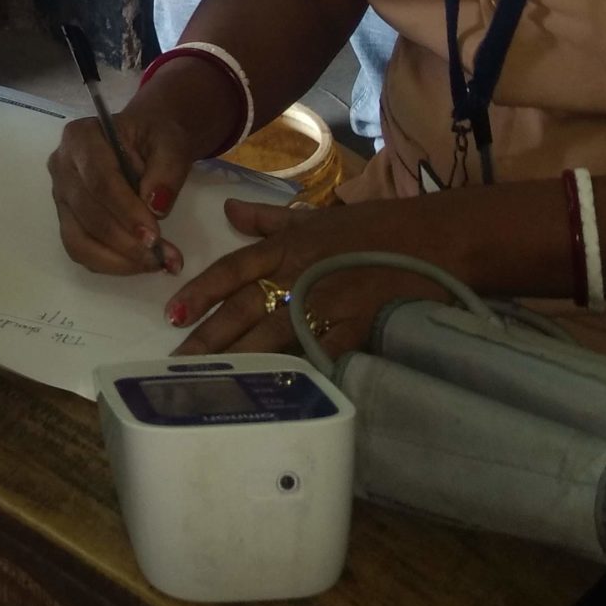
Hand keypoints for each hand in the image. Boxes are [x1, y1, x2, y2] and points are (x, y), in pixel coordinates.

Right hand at [46, 80, 217, 277]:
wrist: (144, 141)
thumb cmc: (154, 137)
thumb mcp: (170, 143)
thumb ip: (167, 170)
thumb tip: (156, 207)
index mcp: (81, 138)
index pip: (99, 180)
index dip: (125, 211)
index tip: (154, 236)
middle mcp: (61, 166)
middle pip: (88, 213)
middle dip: (125, 242)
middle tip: (162, 258)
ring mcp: (61, 196)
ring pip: (78, 239)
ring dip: (117, 259)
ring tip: (154, 264)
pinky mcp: (67, 218)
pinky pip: (80, 250)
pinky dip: (110, 264)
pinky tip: (138, 264)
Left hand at [162, 196, 449, 358]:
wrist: (433, 240)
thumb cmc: (373, 227)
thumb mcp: (316, 215)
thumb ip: (269, 218)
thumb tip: (229, 210)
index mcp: (288, 246)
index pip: (234, 268)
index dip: (201, 291)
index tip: (172, 313)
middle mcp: (299, 274)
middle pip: (244, 308)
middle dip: (209, 338)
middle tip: (177, 364)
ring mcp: (326, 303)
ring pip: (272, 335)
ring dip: (240, 360)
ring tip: (212, 382)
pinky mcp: (354, 329)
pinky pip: (318, 355)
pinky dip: (296, 373)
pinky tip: (273, 395)